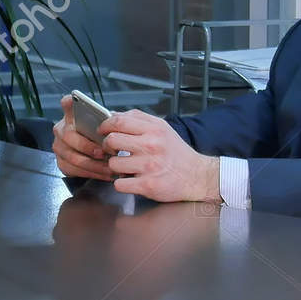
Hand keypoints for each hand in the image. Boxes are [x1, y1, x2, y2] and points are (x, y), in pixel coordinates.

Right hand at [52, 94, 113, 180]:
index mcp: (72, 116)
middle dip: (88, 147)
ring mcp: (59, 146)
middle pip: (69, 136)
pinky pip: (74, 170)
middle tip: (104, 153)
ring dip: (94, 164)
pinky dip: (91, 174)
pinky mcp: (60, 162)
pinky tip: (104, 173)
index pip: (66, 104)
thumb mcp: (105, 125)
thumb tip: (114, 120)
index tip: (72, 100)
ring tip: (109, 167)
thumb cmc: (100, 136)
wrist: (95, 152)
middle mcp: (61, 129)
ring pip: (73, 157)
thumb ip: (106, 120)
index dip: (68, 103)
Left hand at [96, 109, 221, 202]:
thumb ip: (139, 120)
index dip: (105, 125)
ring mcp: (149, 166)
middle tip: (112, 150)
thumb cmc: (177, 153)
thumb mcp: (162, 129)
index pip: (119, 121)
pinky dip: (121, 183)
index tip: (103, 130)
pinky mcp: (148, 185)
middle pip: (112, 140)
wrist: (198, 176)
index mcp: (154, 129)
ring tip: (126, 166)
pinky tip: (130, 180)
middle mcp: (151, 146)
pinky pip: (119, 184)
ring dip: (116, 167)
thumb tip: (114, 115)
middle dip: (107, 146)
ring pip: (113, 163)